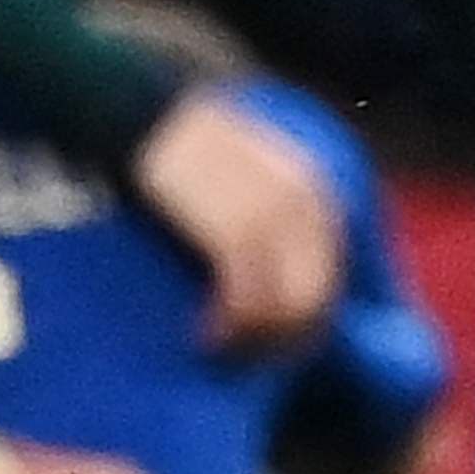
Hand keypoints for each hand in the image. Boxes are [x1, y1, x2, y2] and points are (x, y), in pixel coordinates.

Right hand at [131, 86, 342, 355]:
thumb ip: (266, 218)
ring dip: (257, 342)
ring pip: (290, 309)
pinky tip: (207, 338)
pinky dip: (232, 330)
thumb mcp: (247, 179)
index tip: (268, 342)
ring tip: (221, 350)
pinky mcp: (236, 231)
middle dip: (285, 340)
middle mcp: (307, 207)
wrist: (144, 114)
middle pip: (317, 300)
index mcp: (314, 193)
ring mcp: (275, 220)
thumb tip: (262, 276)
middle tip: (244, 359)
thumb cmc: (183, 153)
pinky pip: (249, 301)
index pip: (330, 277)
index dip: (303, 320)